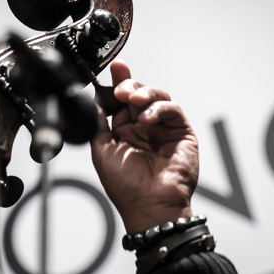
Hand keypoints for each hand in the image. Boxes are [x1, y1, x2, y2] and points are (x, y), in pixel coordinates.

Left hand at [90, 60, 198, 232]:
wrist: (149, 205)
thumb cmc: (125, 186)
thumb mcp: (102, 152)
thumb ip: (98, 126)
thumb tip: (92, 104)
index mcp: (124, 131)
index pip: (121, 100)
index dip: (118, 81)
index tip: (115, 67)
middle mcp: (144, 127)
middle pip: (139, 93)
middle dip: (129, 84)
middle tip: (121, 89)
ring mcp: (163, 129)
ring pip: (157, 97)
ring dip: (144, 93)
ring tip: (133, 100)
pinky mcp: (181, 133)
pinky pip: (172, 110)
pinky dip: (159, 109)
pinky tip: (146, 120)